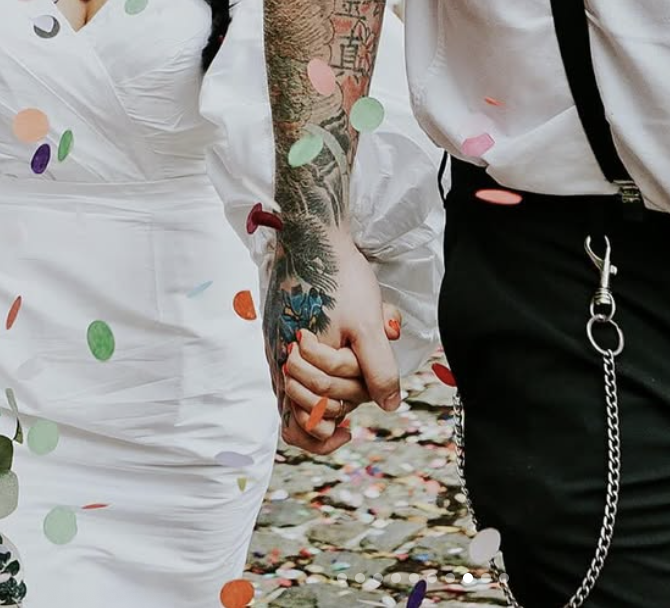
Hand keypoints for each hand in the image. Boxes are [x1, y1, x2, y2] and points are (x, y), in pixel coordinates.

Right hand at [265, 231, 400, 456]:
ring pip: (312, 384)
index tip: (349, 430)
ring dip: (344, 372)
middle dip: (347, 391)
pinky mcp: (286, 329)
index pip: (303, 426)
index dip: (326, 436)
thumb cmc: (340, 278)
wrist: (313, 234)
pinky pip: (307, 362)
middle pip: (315, 404)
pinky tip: (353, 337)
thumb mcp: (369, 325)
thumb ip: (378, 370)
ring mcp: (281, 346)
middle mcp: (281, 362)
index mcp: (294, 369)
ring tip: (365, 340)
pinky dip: (333, 358)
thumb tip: (388, 407)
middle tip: (369, 359)